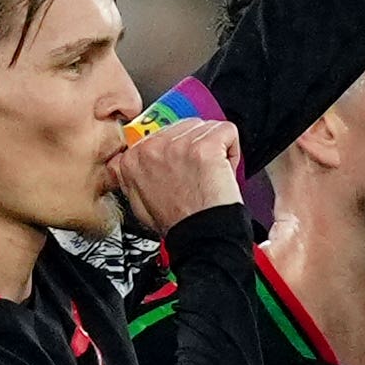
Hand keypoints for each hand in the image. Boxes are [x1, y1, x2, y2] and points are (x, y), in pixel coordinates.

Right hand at [110, 117, 240, 232]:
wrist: (201, 238)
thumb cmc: (179, 224)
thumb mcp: (139, 202)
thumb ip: (132, 177)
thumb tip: (134, 160)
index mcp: (133, 159)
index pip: (162, 134)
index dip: (180, 152)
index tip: (184, 169)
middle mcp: (151, 148)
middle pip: (185, 126)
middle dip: (198, 147)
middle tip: (199, 176)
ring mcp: (177, 146)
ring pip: (206, 127)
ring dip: (216, 149)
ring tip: (211, 175)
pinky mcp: (203, 148)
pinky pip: (227, 131)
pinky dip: (233, 150)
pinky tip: (223, 171)